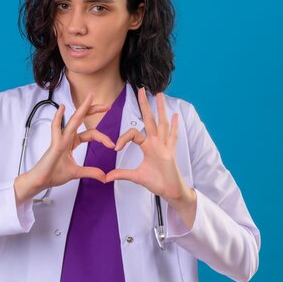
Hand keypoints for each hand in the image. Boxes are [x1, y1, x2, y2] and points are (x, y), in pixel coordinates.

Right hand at [14, 93, 114, 204]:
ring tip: (90, 97)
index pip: (90, 133)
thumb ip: (91, 172)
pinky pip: (55, 128)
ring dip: (82, 108)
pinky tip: (62, 108)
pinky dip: (58, 117)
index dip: (103, 137)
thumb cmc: (54, 174)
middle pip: (82, 119)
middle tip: (107, 105)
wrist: (42, 181)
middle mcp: (67, 137)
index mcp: (72, 142)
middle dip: (94, 110)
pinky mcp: (55, 144)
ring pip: (73, 120)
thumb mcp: (77, 172)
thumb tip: (104, 177)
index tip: (112, 145)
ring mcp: (61, 139)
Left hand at [106, 88, 195, 216]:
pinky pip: (173, 137)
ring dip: (160, 109)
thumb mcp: (136, 177)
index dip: (123, 138)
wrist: (171, 192)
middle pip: (150, 119)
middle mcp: (157, 142)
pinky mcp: (171, 153)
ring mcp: (165, 146)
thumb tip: (106, 177)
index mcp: (148, 146)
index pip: (134, 134)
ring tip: (159, 94)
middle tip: (140, 89)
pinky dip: (175, 127)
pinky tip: (176, 116)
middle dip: (145, 105)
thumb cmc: (157, 182)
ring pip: (162, 123)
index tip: (116, 148)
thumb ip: (122, 174)